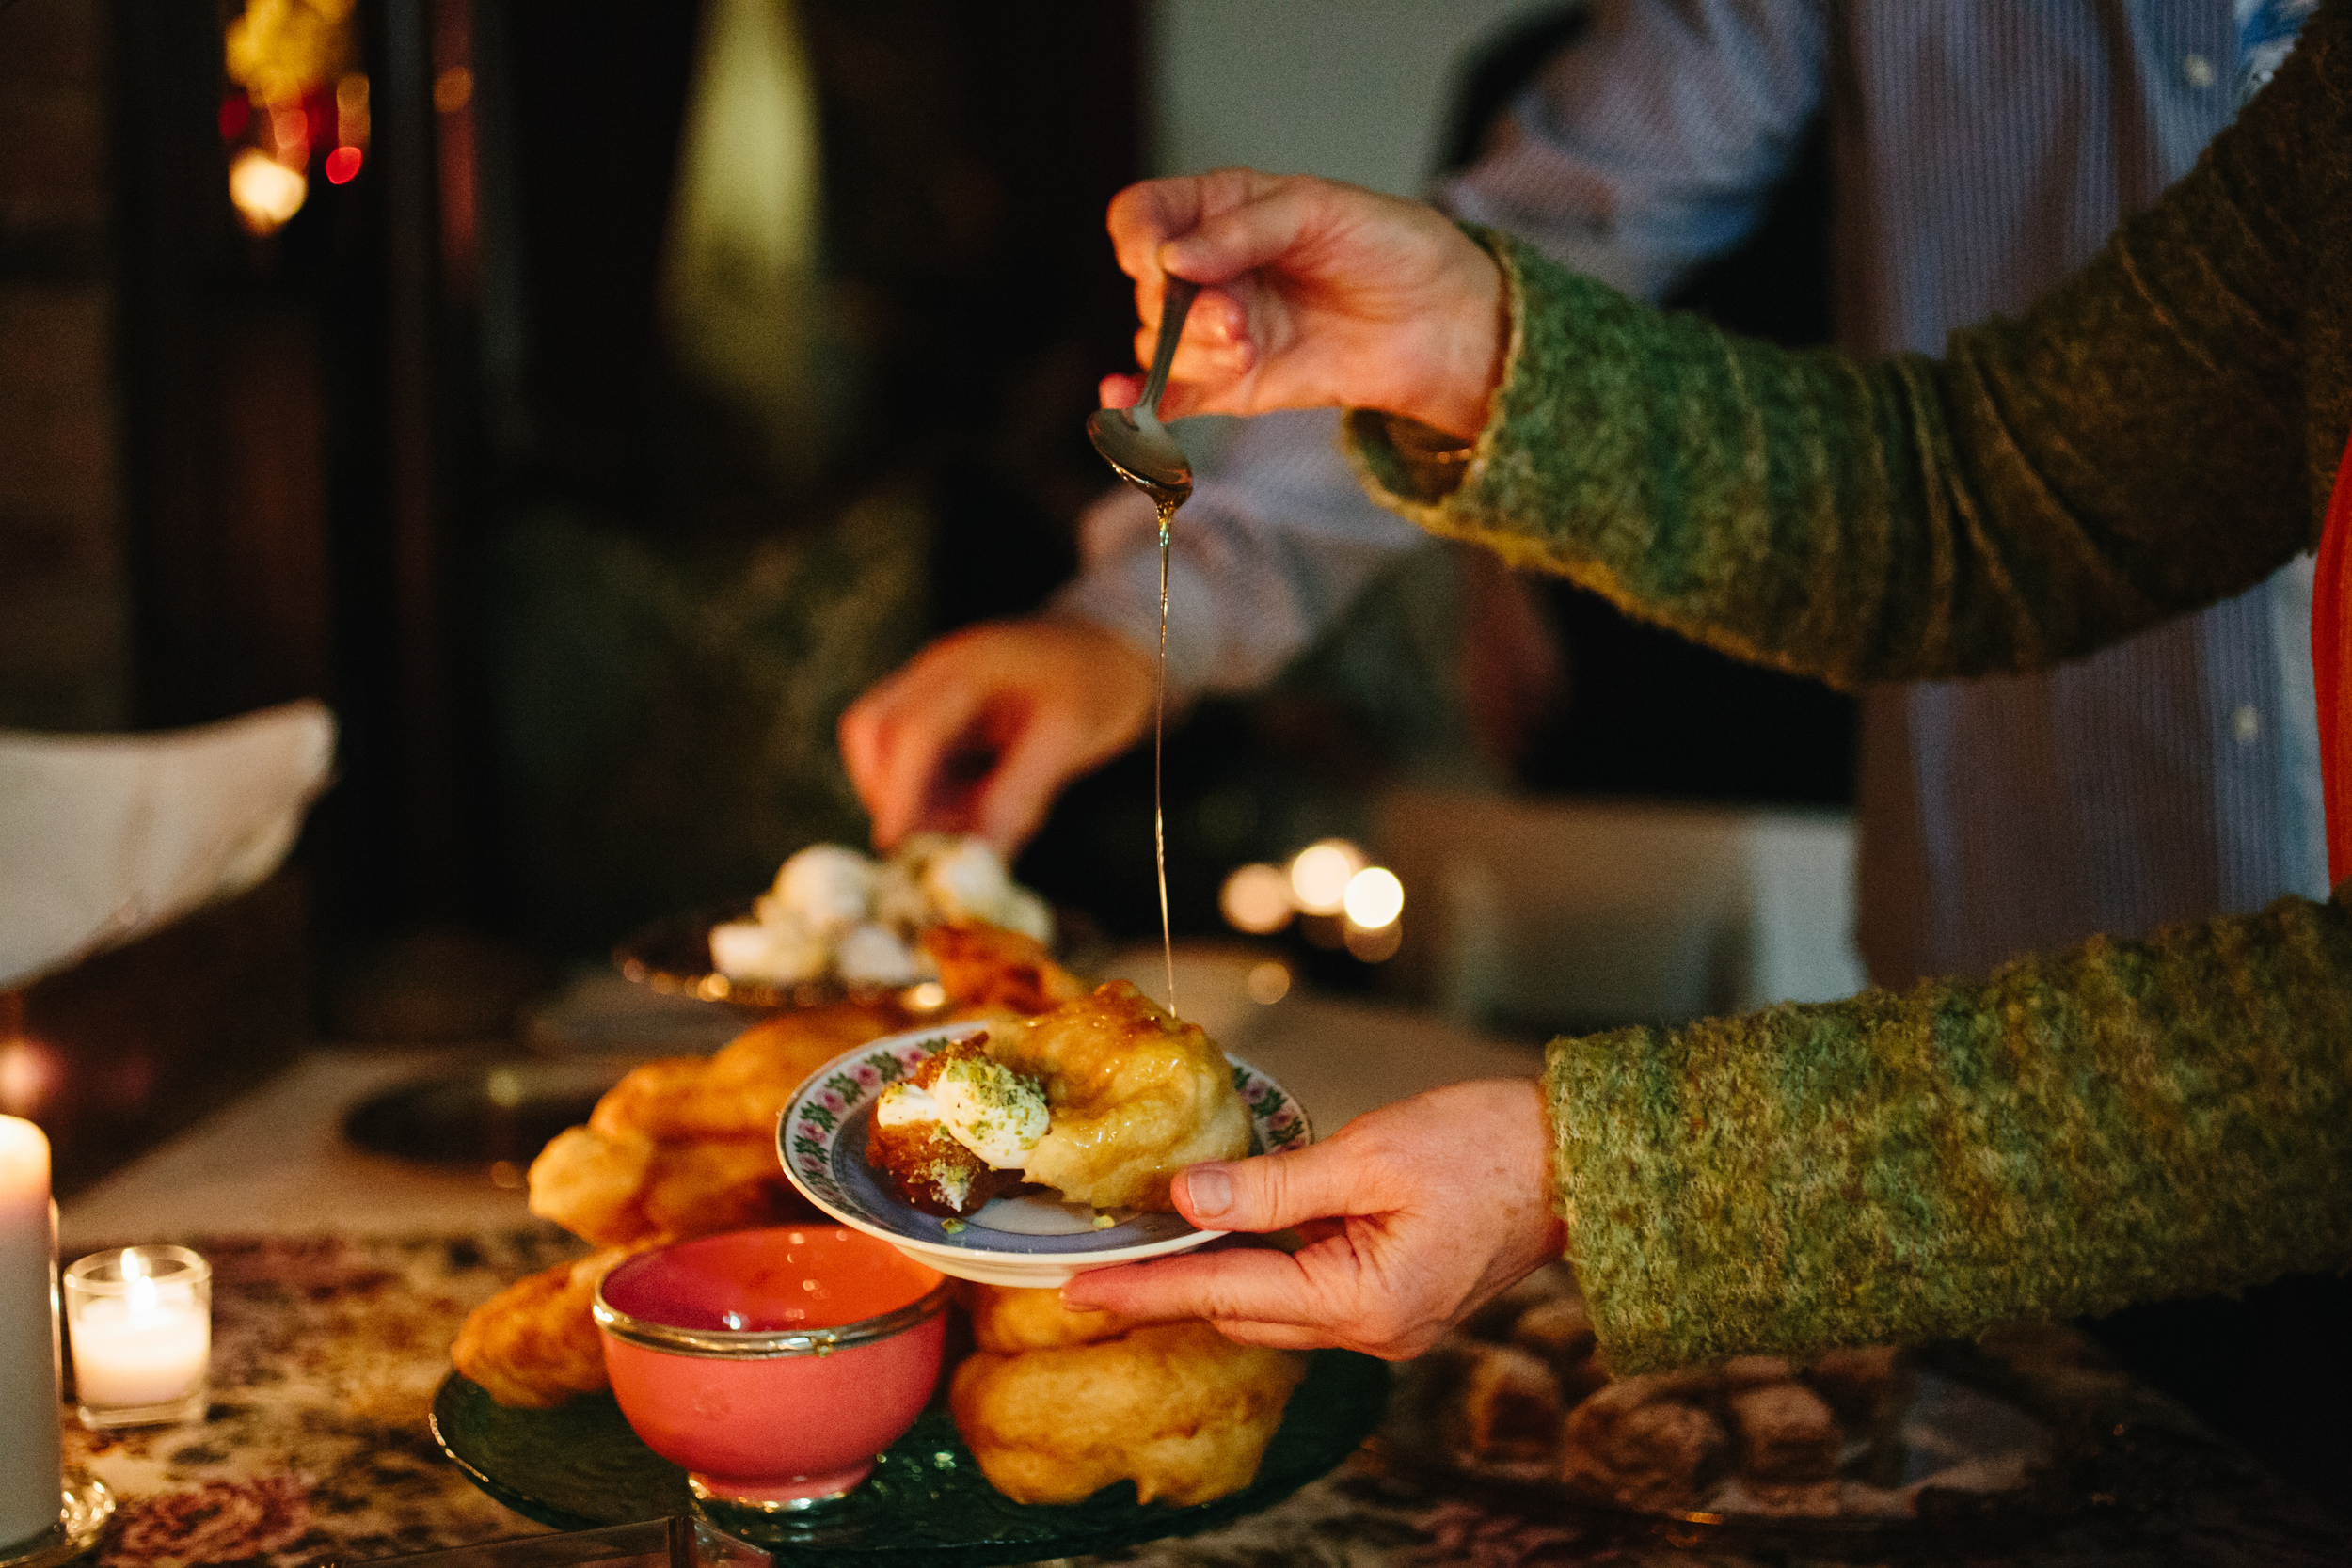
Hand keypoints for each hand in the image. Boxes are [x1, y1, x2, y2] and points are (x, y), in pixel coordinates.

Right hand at [838, 618, 1156, 853]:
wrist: (1109, 650)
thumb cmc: (1097, 684)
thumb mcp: (1071, 736)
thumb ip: (1021, 793)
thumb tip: (981, 856)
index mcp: (969, 667)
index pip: (911, 728)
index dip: (898, 792)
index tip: (896, 844)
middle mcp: (936, 673)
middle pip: (870, 730)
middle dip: (887, 792)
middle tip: (923, 840)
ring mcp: (932, 690)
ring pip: (883, 749)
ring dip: (910, 797)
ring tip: (967, 824)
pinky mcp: (940, 713)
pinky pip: (913, 759)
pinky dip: (930, 794)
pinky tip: (975, 808)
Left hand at [1061, 1079, 1566, 1359]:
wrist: (1575, 1161)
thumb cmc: (1485, 1145)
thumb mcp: (1371, 1153)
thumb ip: (1274, 1184)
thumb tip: (1187, 1200)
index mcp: (1365, 1303)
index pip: (1226, 1297)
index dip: (1145, 1291)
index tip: (1075, 1292)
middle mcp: (1372, 1333)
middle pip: (1242, 1314)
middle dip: (1167, 1291)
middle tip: (1090, 1267)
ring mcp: (1387, 1325)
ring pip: (1272, 1309)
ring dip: (1213, 1279)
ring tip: (1142, 1251)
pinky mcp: (1395, 1301)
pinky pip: (1306, 1293)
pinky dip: (1261, 1269)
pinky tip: (1224, 1238)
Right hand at [1097, 169, 1507, 440]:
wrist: (1441, 321)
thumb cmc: (1388, 246)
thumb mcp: (1318, 210)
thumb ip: (1242, 231)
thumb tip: (1170, 260)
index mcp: (1220, 210)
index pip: (1142, 216)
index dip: (1137, 236)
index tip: (1157, 258)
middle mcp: (1209, 271)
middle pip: (1148, 290)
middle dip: (1181, 306)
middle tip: (1234, 315)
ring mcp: (1218, 331)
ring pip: (1161, 345)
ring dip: (1193, 349)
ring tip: (1248, 345)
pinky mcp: (1233, 387)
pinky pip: (1173, 398)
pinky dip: (1145, 402)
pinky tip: (1125, 401)